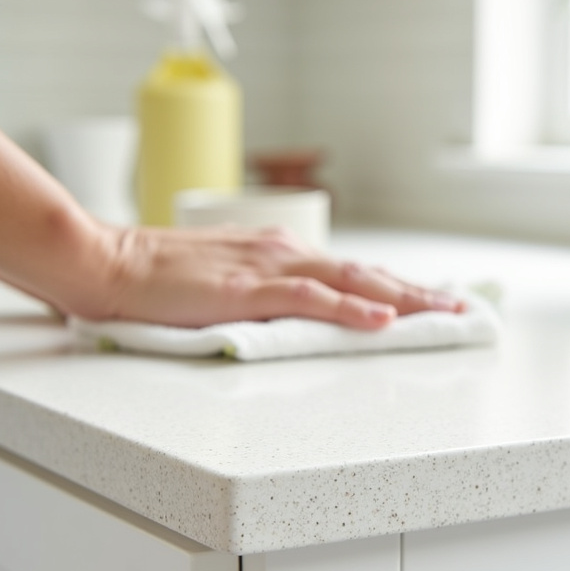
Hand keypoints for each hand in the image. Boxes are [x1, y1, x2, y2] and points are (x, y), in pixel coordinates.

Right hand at [94, 225, 465, 329]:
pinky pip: (310, 298)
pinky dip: (349, 307)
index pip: (350, 270)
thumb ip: (263, 291)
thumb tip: (298, 309)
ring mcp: (267, 269)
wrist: (109, 263)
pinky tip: (381, 319)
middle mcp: (283, 253)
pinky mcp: (246, 289)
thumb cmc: (158, 278)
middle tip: (460, 304)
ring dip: (401, 296)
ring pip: (349, 280)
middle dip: (416, 290)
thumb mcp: (224, 280)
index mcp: (278, 252)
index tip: (431, 296)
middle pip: (364, 273)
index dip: (394, 284)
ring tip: (443, 311)